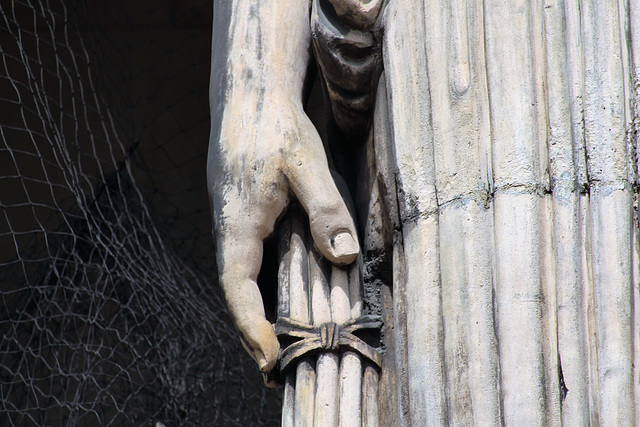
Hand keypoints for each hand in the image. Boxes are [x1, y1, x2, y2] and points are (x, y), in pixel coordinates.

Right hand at [208, 100, 358, 375]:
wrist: (251, 97)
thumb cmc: (276, 127)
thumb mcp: (307, 165)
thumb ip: (325, 209)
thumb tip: (344, 256)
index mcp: (238, 224)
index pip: (238, 289)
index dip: (251, 328)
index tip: (270, 360)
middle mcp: (231, 229)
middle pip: (237, 292)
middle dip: (253, 330)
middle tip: (276, 366)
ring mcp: (234, 222)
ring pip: (242, 277)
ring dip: (257, 311)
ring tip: (278, 343)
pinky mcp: (243, 214)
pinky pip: (249, 260)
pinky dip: (261, 287)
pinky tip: (281, 294)